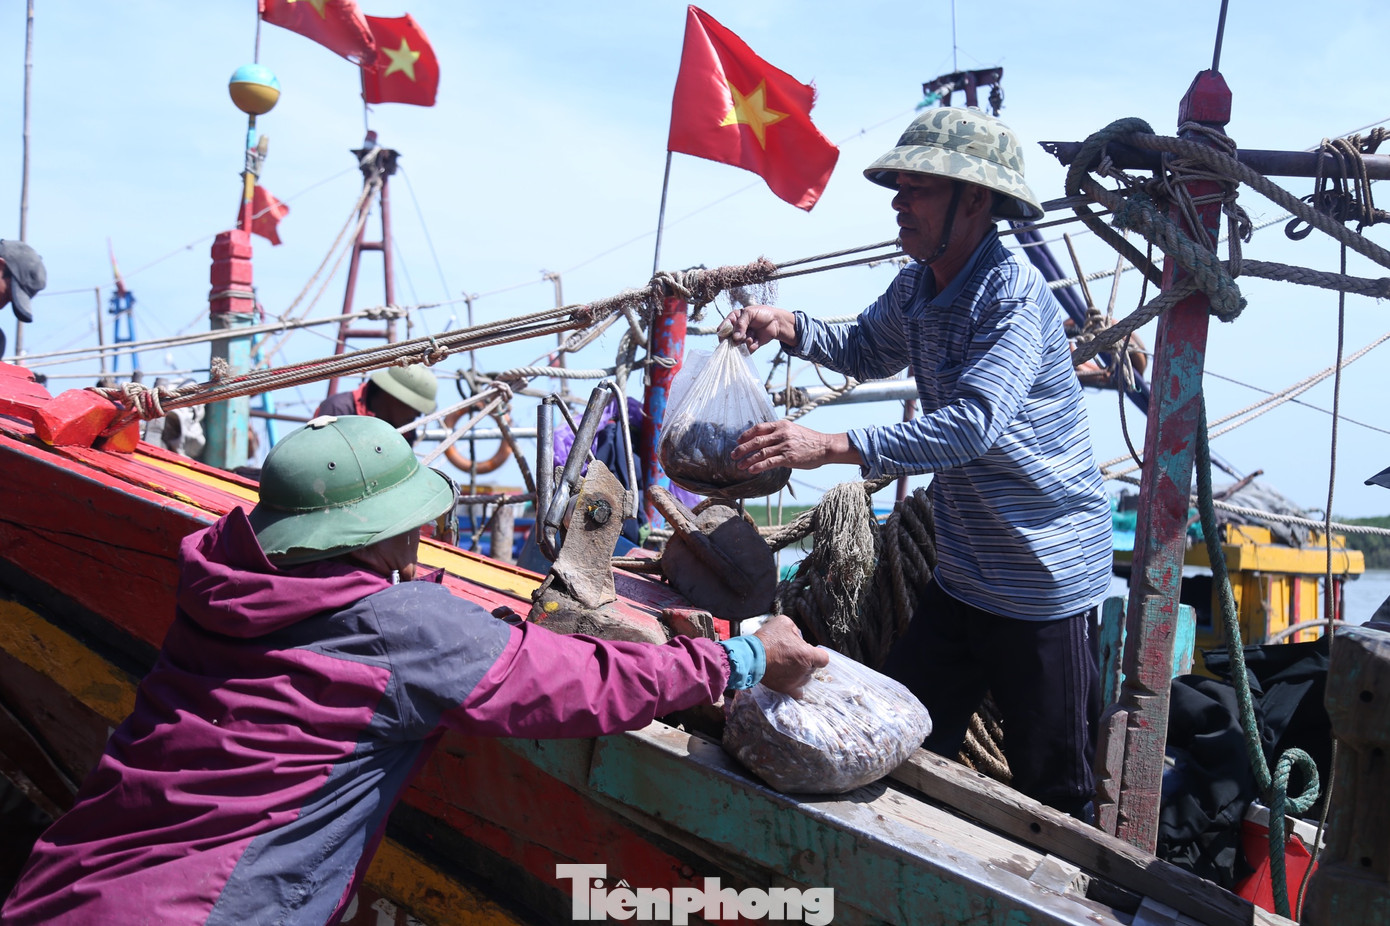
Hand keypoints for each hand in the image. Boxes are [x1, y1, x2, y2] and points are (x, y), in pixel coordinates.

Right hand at [719, 305, 795, 352]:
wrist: (777, 322)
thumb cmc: (763, 314)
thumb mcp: (750, 313)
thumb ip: (741, 324)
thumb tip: (735, 338)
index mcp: (734, 319)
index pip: (723, 328)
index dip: (723, 333)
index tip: (725, 337)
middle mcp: (737, 330)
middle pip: (728, 339)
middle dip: (736, 339)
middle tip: (742, 336)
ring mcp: (743, 338)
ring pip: (738, 346)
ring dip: (746, 340)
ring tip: (754, 334)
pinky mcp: (750, 345)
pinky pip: (747, 350)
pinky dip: (753, 345)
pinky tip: (758, 339)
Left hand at [731, 419, 860, 472]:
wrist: (825, 446)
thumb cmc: (809, 440)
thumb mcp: (793, 430)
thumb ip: (778, 433)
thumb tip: (763, 439)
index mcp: (781, 425)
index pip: (759, 428)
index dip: (746, 435)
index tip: (738, 441)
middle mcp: (782, 434)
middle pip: (756, 441)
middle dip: (742, 449)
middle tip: (733, 455)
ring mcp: (785, 446)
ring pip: (761, 453)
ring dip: (747, 460)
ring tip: (739, 466)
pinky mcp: (789, 458)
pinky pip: (770, 462)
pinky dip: (758, 466)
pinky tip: (751, 470)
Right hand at [753, 615, 827, 697]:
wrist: (750, 657)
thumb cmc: (767, 640)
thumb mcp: (783, 623)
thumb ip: (796, 630)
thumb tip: (797, 637)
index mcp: (807, 654)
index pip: (824, 659)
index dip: (817, 654)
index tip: (809, 651)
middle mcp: (804, 670)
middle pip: (813, 668)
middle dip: (805, 661)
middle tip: (792, 654)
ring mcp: (795, 681)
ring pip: (805, 678)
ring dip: (800, 672)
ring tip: (786, 665)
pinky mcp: (786, 689)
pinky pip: (798, 692)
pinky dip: (796, 686)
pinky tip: (791, 679)